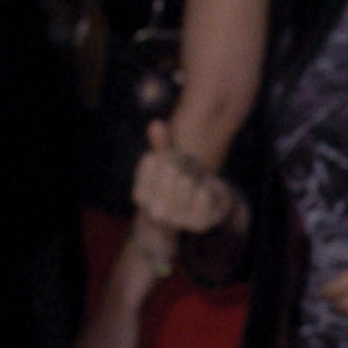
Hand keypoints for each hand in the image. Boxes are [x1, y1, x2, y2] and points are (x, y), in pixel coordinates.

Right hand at [132, 120, 243, 239]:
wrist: (208, 204)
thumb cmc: (182, 178)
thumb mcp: (169, 159)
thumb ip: (161, 144)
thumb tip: (156, 124)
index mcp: (140, 195)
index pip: (151, 160)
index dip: (167, 154)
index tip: (172, 162)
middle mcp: (154, 211)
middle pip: (170, 168)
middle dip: (184, 163)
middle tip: (189, 170)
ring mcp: (176, 220)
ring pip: (187, 181)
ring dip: (197, 175)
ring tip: (197, 180)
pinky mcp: (198, 224)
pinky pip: (202, 194)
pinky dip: (207, 188)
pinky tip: (205, 193)